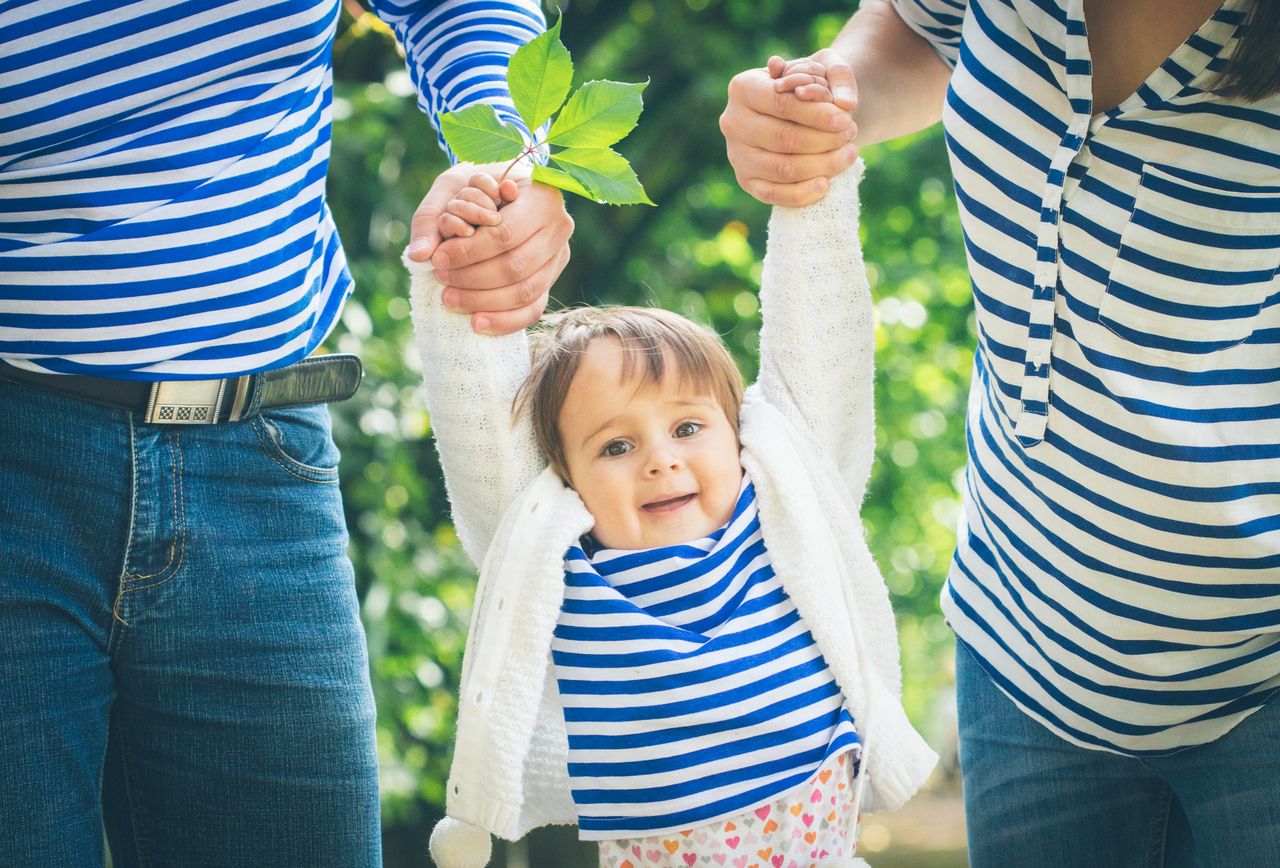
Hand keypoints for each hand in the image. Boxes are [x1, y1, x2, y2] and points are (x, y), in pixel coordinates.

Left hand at [407, 163, 572, 334]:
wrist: (500, 191)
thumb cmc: (476, 184)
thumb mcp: (452, 186)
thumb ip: (431, 216)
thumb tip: (419, 254)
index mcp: (542, 196)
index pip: (505, 235)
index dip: (469, 252)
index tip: (439, 259)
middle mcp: (559, 227)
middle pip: (516, 266)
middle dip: (473, 278)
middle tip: (441, 278)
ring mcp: (558, 256)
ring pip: (524, 291)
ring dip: (483, 301)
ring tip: (450, 299)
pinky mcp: (551, 278)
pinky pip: (533, 309)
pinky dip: (504, 321)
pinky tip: (476, 323)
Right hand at [720, 49, 860, 206]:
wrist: (793, 113)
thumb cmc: (808, 87)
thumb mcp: (823, 69)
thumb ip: (839, 76)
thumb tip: (846, 103)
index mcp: (743, 87)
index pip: (781, 104)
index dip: (816, 114)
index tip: (845, 120)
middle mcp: (732, 122)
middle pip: (782, 138)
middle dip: (823, 140)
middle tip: (850, 136)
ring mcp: (736, 155)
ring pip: (782, 168)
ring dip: (820, 165)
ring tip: (848, 154)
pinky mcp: (746, 181)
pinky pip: (773, 195)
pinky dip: (801, 194)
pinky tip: (826, 184)